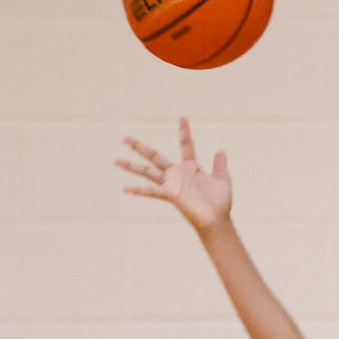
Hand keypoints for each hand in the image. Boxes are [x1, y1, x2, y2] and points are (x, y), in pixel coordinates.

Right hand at [118, 117, 233, 233]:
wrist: (217, 220)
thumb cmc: (220, 203)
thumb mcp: (222, 179)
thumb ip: (220, 165)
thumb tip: (221, 150)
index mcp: (190, 168)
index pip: (186, 145)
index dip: (184, 132)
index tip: (183, 118)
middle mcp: (177, 174)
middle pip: (155, 156)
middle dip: (140, 147)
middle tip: (125, 138)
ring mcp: (172, 184)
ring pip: (148, 172)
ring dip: (132, 166)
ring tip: (116, 160)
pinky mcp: (171, 195)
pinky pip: (152, 192)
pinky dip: (139, 191)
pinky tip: (125, 189)